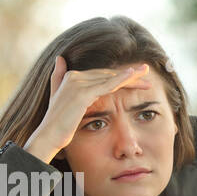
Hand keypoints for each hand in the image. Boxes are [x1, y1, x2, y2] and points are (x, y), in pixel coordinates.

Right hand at [24, 57, 151, 163]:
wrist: (49, 136)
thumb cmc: (58, 124)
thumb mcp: (59, 98)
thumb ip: (58, 78)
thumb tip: (59, 58)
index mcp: (72, 77)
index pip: (102, 75)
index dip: (120, 76)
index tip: (137, 77)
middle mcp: (75, 77)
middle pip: (108, 74)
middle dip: (129, 75)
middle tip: (147, 73)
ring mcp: (78, 83)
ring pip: (110, 78)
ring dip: (130, 75)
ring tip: (146, 73)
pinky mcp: (82, 93)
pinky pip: (106, 85)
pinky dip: (120, 79)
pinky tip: (132, 75)